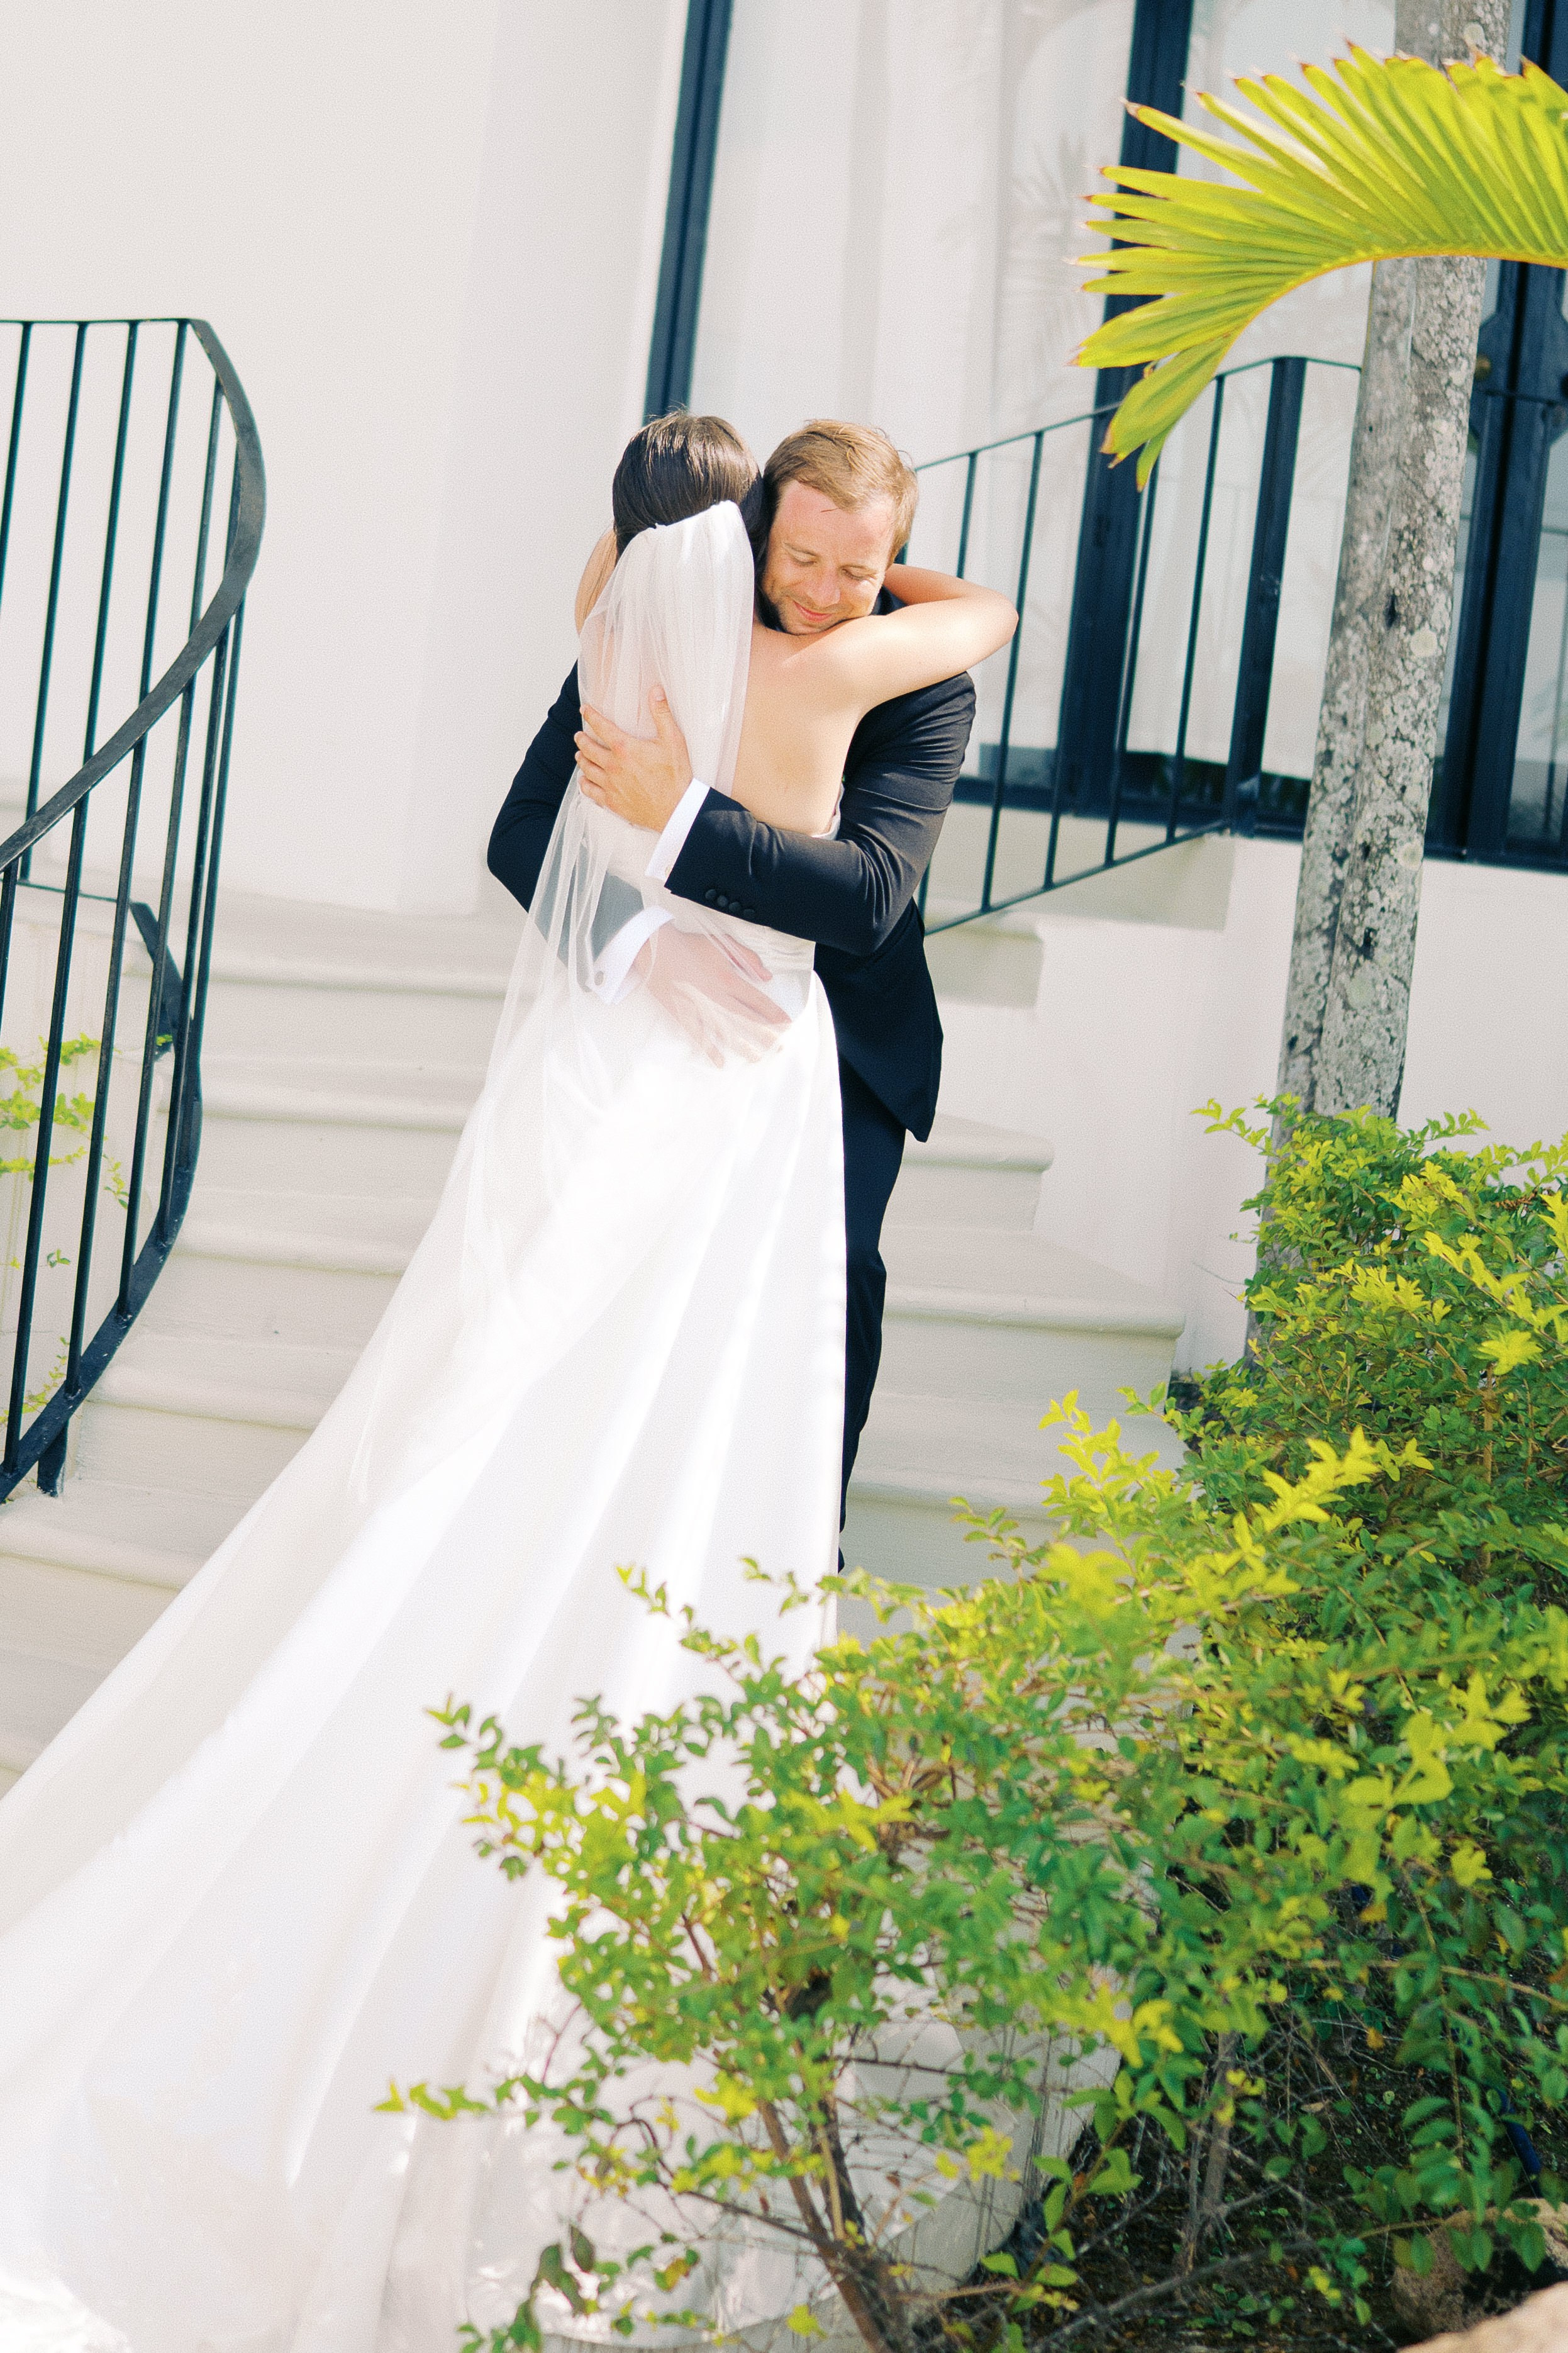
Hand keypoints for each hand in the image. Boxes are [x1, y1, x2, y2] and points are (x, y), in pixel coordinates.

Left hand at [576, 688, 693, 830]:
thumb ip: (662, 713)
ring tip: (580, 754)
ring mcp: (610, 785)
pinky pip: (590, 791)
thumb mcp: (673, 740)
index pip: (600, 726)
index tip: (584, 710)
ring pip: (587, 769)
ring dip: (582, 759)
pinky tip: (584, 780)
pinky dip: (584, 783)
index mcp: (625, 748)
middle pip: (588, 749)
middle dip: (582, 739)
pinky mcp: (612, 802)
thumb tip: (656, 690)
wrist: (676, 809)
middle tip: (579, 735)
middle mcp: (613, 766)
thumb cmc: (676, 775)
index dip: (590, 716)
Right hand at [636, 926, 787, 1066]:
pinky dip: (709, 1049)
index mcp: (728, 979)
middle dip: (765, 1034)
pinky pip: (698, 1035)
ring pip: (726, 1031)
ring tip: (757, 1057)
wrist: (655, 947)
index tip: (787, 1023)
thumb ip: (748, 957)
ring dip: (742, 1045)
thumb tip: (767, 975)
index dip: (774, 1013)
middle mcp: (717, 996)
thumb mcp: (722, 942)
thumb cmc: (689, 944)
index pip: (757, 1000)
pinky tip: (720, 1061)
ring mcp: (700, 1007)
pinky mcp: (683, 1013)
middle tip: (780, 1047)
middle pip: (747, 1020)